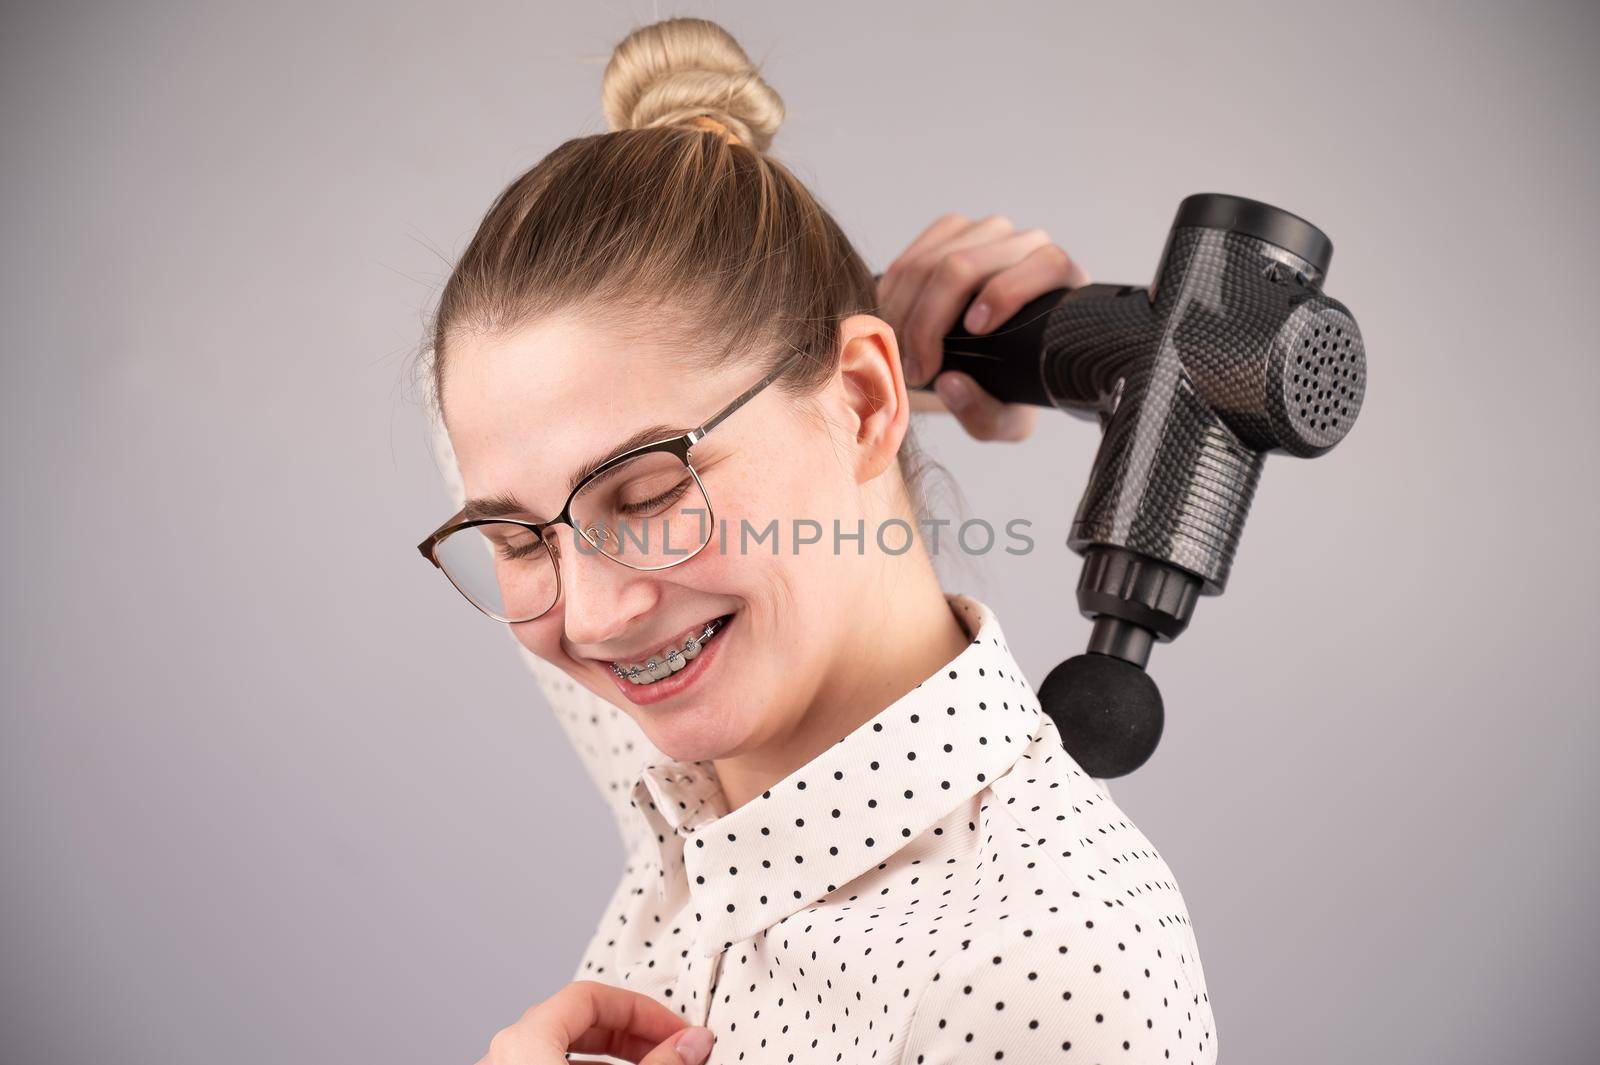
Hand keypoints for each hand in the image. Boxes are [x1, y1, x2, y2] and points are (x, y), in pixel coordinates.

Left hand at [473, 979, 715, 1064]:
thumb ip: (660, 1063)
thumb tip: (694, 1041)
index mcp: (525, 1039)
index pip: (592, 995)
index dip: (643, 1009)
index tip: (679, 1031)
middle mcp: (503, 1055)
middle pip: (577, 1021)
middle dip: (633, 1033)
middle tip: (674, 1050)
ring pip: (563, 1052)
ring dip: (615, 1057)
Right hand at [878, 214, 1090, 440]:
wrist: (985, 364)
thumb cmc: (1006, 389)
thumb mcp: (1003, 420)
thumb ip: (983, 412)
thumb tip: (950, 383)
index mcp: (1061, 282)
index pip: (1045, 264)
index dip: (1007, 293)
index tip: (974, 331)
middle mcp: (1027, 246)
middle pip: (967, 264)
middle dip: (928, 320)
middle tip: (916, 370)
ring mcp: (986, 233)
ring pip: (931, 260)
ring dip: (904, 312)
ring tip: (900, 354)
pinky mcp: (951, 231)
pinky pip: (911, 257)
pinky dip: (892, 296)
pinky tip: (893, 326)